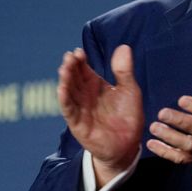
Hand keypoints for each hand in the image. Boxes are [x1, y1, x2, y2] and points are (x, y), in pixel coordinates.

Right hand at [58, 45, 143, 186]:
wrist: (128, 144)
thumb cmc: (128, 116)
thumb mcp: (129, 90)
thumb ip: (124, 70)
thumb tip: (123, 46)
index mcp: (96, 85)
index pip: (84, 69)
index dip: (80, 60)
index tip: (78, 51)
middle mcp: (85, 95)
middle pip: (74, 78)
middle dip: (71, 67)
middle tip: (70, 57)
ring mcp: (80, 109)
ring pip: (69, 92)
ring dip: (65, 80)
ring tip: (64, 68)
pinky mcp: (78, 123)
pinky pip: (69, 110)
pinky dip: (65, 100)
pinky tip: (62, 90)